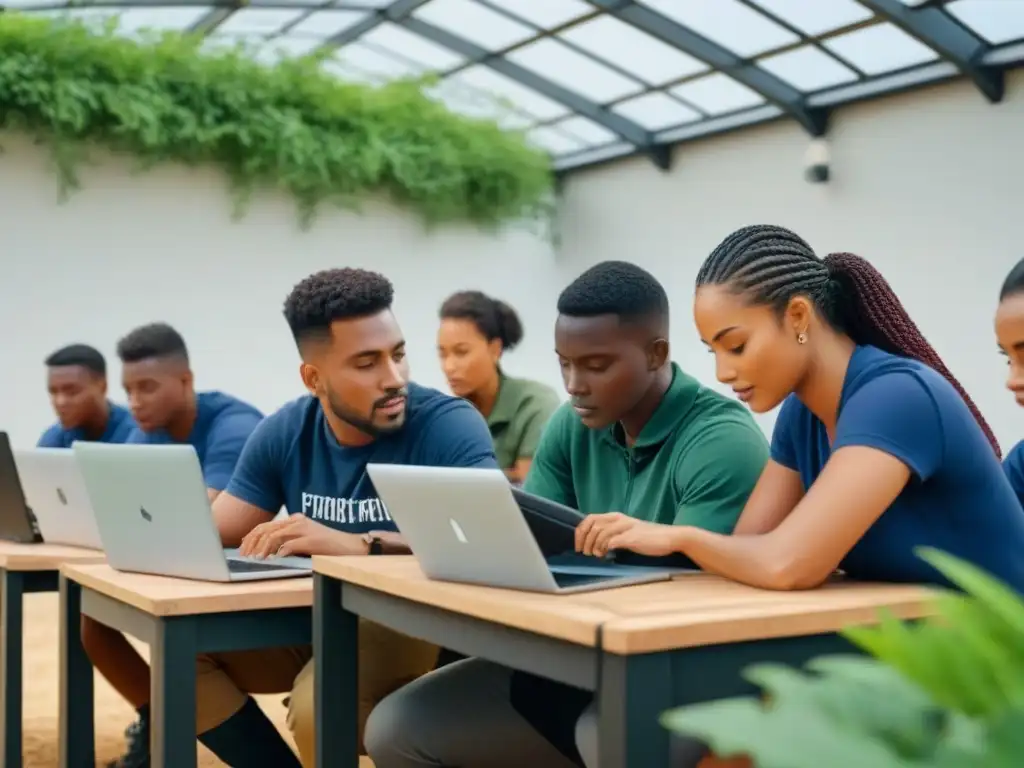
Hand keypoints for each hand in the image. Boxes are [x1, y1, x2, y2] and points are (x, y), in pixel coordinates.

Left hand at [239, 514, 365, 557]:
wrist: (351, 545)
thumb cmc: (329, 546)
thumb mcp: (306, 540)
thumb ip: (289, 541)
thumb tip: (270, 552)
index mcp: (295, 520)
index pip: (267, 525)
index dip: (251, 536)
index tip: (243, 548)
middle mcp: (298, 521)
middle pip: (266, 529)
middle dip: (252, 542)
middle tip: (244, 556)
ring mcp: (304, 530)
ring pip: (274, 536)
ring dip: (262, 549)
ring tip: (255, 559)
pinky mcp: (311, 540)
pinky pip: (289, 545)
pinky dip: (279, 553)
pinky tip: (274, 560)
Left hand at [575, 513, 679, 557]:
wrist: (670, 538)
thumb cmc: (648, 537)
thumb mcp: (626, 531)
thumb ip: (612, 534)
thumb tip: (594, 544)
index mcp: (616, 517)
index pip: (589, 519)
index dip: (580, 532)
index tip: (578, 546)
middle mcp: (619, 519)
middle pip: (592, 525)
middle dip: (584, 540)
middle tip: (585, 553)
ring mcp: (626, 527)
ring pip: (600, 533)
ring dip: (594, 545)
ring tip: (596, 555)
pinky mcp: (632, 537)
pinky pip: (612, 541)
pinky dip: (605, 548)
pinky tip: (606, 555)